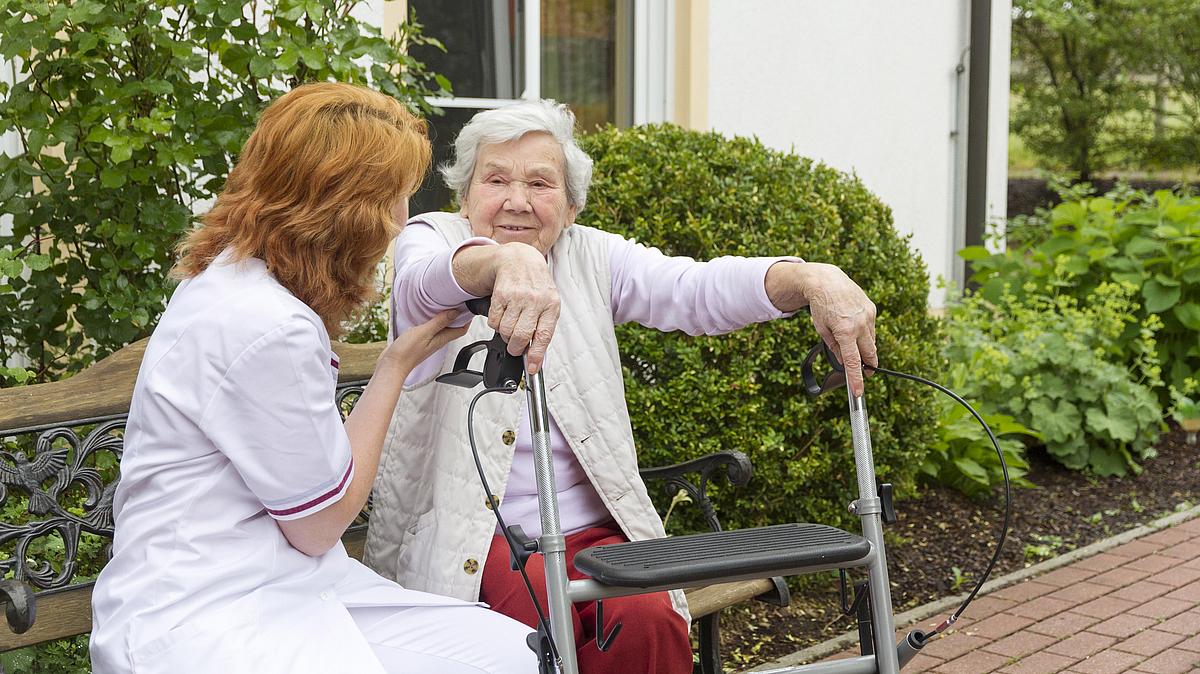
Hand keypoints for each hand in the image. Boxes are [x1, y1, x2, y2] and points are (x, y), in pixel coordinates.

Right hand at [380, 310, 468, 373]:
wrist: (392, 365)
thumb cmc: (407, 352)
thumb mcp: (425, 332)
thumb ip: (440, 322)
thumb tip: (455, 312)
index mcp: (442, 339)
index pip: (461, 329)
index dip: (467, 318)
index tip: (468, 306)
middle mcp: (437, 341)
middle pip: (453, 328)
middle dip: (458, 316)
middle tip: (458, 302)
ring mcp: (429, 341)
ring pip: (442, 328)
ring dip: (445, 318)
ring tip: (444, 305)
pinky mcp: (419, 341)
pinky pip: (431, 329)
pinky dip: (433, 321)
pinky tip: (428, 315)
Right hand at [487, 243, 559, 373]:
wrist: (520, 259)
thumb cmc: (537, 285)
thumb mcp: (548, 303)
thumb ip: (543, 327)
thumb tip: (537, 355)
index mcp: (551, 305)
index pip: (544, 335)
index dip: (537, 355)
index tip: (532, 368)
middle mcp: (535, 300)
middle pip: (520, 336)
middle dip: (516, 348)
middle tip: (515, 347)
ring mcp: (517, 296)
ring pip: (505, 331)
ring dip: (506, 335)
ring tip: (511, 326)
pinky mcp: (501, 294)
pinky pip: (494, 321)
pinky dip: (496, 324)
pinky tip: (503, 315)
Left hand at [768, 262, 876, 394]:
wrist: (827, 280)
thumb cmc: (821, 306)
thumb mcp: (822, 330)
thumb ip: (834, 347)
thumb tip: (845, 361)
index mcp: (845, 331)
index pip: (854, 362)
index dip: (856, 379)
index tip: (859, 391)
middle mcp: (860, 324)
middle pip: (869, 354)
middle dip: (869, 366)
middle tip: (866, 374)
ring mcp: (868, 316)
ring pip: (871, 341)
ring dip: (865, 348)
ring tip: (853, 344)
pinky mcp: (872, 309)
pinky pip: (871, 328)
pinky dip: (865, 334)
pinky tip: (855, 329)